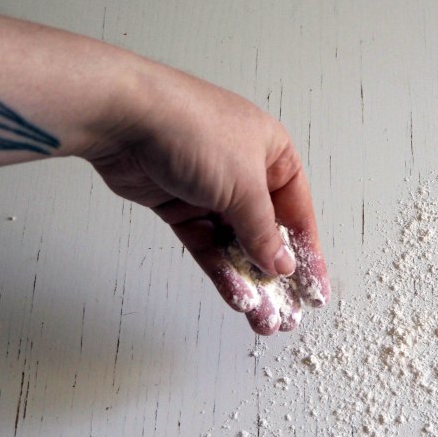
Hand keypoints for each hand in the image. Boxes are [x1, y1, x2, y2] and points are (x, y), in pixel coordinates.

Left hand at [82, 63, 329, 333]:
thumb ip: (263, 232)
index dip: (307, 255)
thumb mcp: (243, 185)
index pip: (298, 214)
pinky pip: (207, 246)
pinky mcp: (179, 207)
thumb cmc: (191, 130)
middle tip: (286, 315)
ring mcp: (210, 191)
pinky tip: (236, 297)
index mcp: (272, 154)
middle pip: (267, 235)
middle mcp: (245, 172)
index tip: (314, 291)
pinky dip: (221, 272)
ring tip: (262, 319)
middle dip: (276, 278)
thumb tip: (282, 265)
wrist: (123, 117)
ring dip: (249, 282)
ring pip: (236, 246)